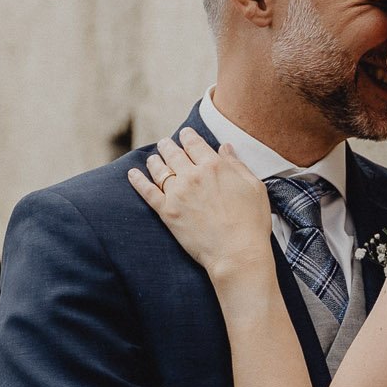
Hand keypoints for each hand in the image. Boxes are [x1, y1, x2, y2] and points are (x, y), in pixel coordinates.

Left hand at [126, 129, 274, 280]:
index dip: (188, 136)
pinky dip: (138, 181)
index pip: (194, 143)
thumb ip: (236, 165)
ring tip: (153, 158)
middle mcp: (193, 175)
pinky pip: (147, 192)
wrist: (237, 253)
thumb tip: (224, 148)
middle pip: (174, 153)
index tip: (184, 134)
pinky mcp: (167, 212)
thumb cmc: (251, 222)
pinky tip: (132, 174)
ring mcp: (177, 194)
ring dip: (155, 160)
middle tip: (165, 143)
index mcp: (214, 166)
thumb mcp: (254, 187)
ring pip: (159, 169)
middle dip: (168, 145)